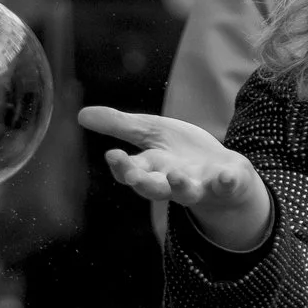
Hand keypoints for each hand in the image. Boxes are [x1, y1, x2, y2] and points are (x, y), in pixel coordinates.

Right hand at [78, 106, 271, 250]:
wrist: (224, 171)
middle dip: (144, 183)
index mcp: (152, 168)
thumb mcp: (151, 132)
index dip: (121, 167)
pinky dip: (227, 182)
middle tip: (135, 176)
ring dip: (181, 186)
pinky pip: (227, 186)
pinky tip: (226, 177)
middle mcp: (173, 182)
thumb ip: (120, 126)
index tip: (113, 155)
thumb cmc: (182, 153)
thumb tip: (80, 115)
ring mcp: (201, 185)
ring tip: (176, 176)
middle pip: (154, 188)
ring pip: (187, 193)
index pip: (131, 171)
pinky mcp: (227, 183)